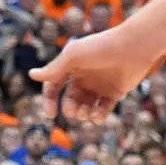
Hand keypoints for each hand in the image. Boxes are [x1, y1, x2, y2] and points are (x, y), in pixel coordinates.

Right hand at [34, 22, 161, 121]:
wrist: (133, 47)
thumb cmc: (100, 48)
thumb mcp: (73, 56)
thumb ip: (54, 69)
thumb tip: (32, 75)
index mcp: (71, 67)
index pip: (54, 85)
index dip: (49, 100)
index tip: (50, 114)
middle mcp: (84, 77)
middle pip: (70, 99)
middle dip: (70, 109)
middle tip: (74, 113)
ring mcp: (100, 85)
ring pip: (86, 106)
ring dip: (83, 114)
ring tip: (86, 114)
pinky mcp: (116, 92)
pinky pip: (104, 109)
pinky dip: (99, 116)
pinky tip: (98, 116)